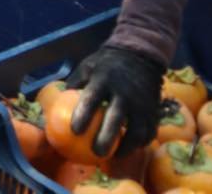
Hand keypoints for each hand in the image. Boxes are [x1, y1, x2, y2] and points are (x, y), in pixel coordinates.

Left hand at [66, 44, 165, 158]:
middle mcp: (124, 92)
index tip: (75, 131)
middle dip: (106, 137)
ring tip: (114, 156)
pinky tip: (130, 149)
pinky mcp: (153, 109)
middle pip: (116, 117)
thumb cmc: (106, 65)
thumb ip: (75, 84)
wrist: (139, 55)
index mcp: (104, 79)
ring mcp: (141, 102)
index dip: (84, 115)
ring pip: (137, 129)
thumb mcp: (87, 66)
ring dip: (127, 146)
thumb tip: (58, 102)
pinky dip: (141, 142)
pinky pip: (150, 130)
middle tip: (96, 153)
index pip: (92, 98)